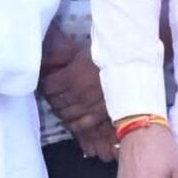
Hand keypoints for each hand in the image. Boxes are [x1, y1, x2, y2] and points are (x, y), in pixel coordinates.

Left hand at [39, 35, 116, 160]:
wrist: (131, 68)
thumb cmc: (109, 56)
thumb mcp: (83, 53)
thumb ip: (66, 60)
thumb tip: (52, 62)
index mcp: (71, 77)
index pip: (48, 86)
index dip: (46, 84)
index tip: (48, 81)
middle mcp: (76, 94)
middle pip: (54, 101)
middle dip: (52, 97)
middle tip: (54, 93)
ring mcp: (87, 107)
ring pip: (64, 114)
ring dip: (60, 110)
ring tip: (62, 105)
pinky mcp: (98, 115)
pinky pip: (79, 125)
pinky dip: (71, 123)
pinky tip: (70, 119)